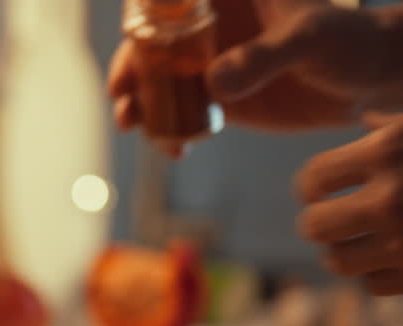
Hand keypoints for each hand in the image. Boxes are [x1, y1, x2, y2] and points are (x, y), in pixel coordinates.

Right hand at [109, 1, 398, 136]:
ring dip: (138, 102)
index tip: (130, 40)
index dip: (140, 17)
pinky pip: (180, 114)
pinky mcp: (216, 98)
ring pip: (158, 80)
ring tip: (131, 123)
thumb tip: (214, 83)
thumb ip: (265, 56)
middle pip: (151, 43)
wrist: (367, 81)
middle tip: (121, 94)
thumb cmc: (346, 41)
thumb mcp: (309, 40)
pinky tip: (175, 149)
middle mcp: (208, 26)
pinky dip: (169, 132)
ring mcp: (208, 63)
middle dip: (128, 67)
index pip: (169, 1)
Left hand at [296, 113, 402, 295]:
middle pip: (314, 226)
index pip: (313, 177)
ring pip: (337, 262)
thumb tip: (367, 119)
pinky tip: (391, 256)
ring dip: (343, 251)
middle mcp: (390, 200)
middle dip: (319, 223)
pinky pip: (373, 285)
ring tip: (359, 239)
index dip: (312, 187)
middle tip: (333, 218)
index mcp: (387, 152)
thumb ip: (392, 127)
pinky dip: (376, 273)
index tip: (320, 191)